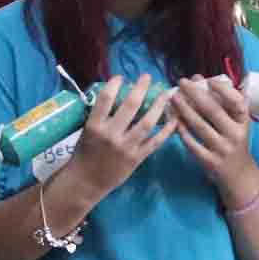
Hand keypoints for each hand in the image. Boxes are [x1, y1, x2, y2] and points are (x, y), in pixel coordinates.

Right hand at [68, 75, 179, 196]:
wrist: (86, 182)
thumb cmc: (84, 154)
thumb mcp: (86, 131)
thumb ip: (101, 116)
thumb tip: (119, 96)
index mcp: (95, 126)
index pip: (105, 98)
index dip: (114, 84)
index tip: (120, 77)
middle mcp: (111, 134)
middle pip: (131, 106)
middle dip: (141, 88)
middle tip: (147, 77)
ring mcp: (126, 147)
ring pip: (147, 122)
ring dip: (159, 106)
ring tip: (166, 94)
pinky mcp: (136, 158)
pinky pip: (155, 141)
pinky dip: (166, 130)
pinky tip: (174, 119)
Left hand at [170, 75, 258, 196]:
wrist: (238, 173)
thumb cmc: (233, 140)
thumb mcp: (235, 122)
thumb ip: (221, 101)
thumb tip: (198, 78)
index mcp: (243, 122)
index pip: (237, 103)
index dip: (223, 90)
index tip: (209, 81)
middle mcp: (235, 135)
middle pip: (213, 111)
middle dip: (195, 94)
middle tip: (182, 82)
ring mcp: (222, 149)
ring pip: (200, 126)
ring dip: (184, 110)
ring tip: (174, 97)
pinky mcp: (209, 161)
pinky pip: (192, 143)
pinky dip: (182, 130)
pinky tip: (173, 120)